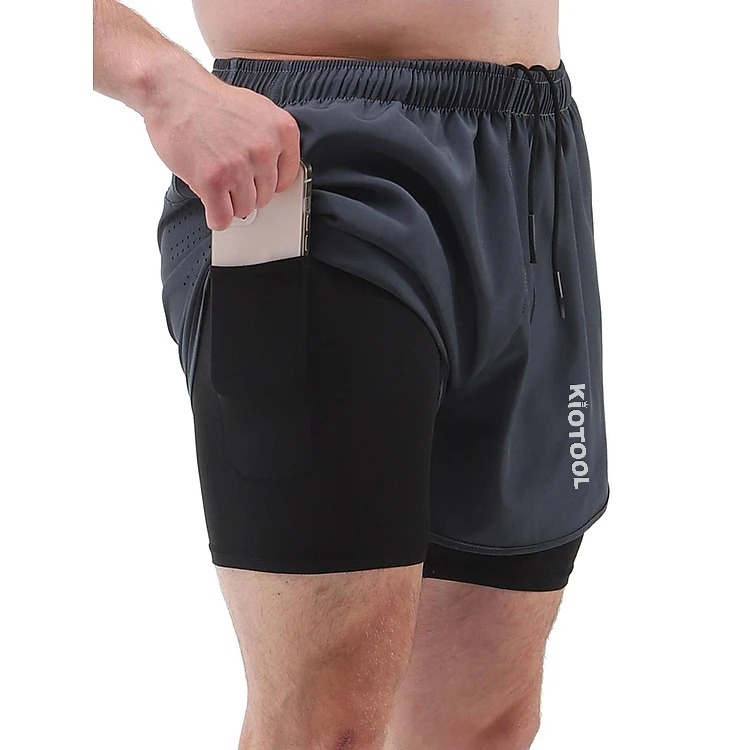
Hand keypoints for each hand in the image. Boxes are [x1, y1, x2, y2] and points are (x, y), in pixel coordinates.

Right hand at [143, 68, 300, 229]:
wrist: (172, 91)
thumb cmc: (209, 102)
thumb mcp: (256, 112)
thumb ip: (270, 141)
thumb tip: (273, 175)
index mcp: (282, 130)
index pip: (287, 179)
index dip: (267, 183)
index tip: (255, 182)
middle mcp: (264, 149)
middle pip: (265, 197)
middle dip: (245, 192)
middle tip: (227, 176)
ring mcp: (239, 166)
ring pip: (244, 209)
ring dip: (228, 203)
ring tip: (216, 182)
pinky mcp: (213, 180)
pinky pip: (223, 217)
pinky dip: (216, 217)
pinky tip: (210, 205)